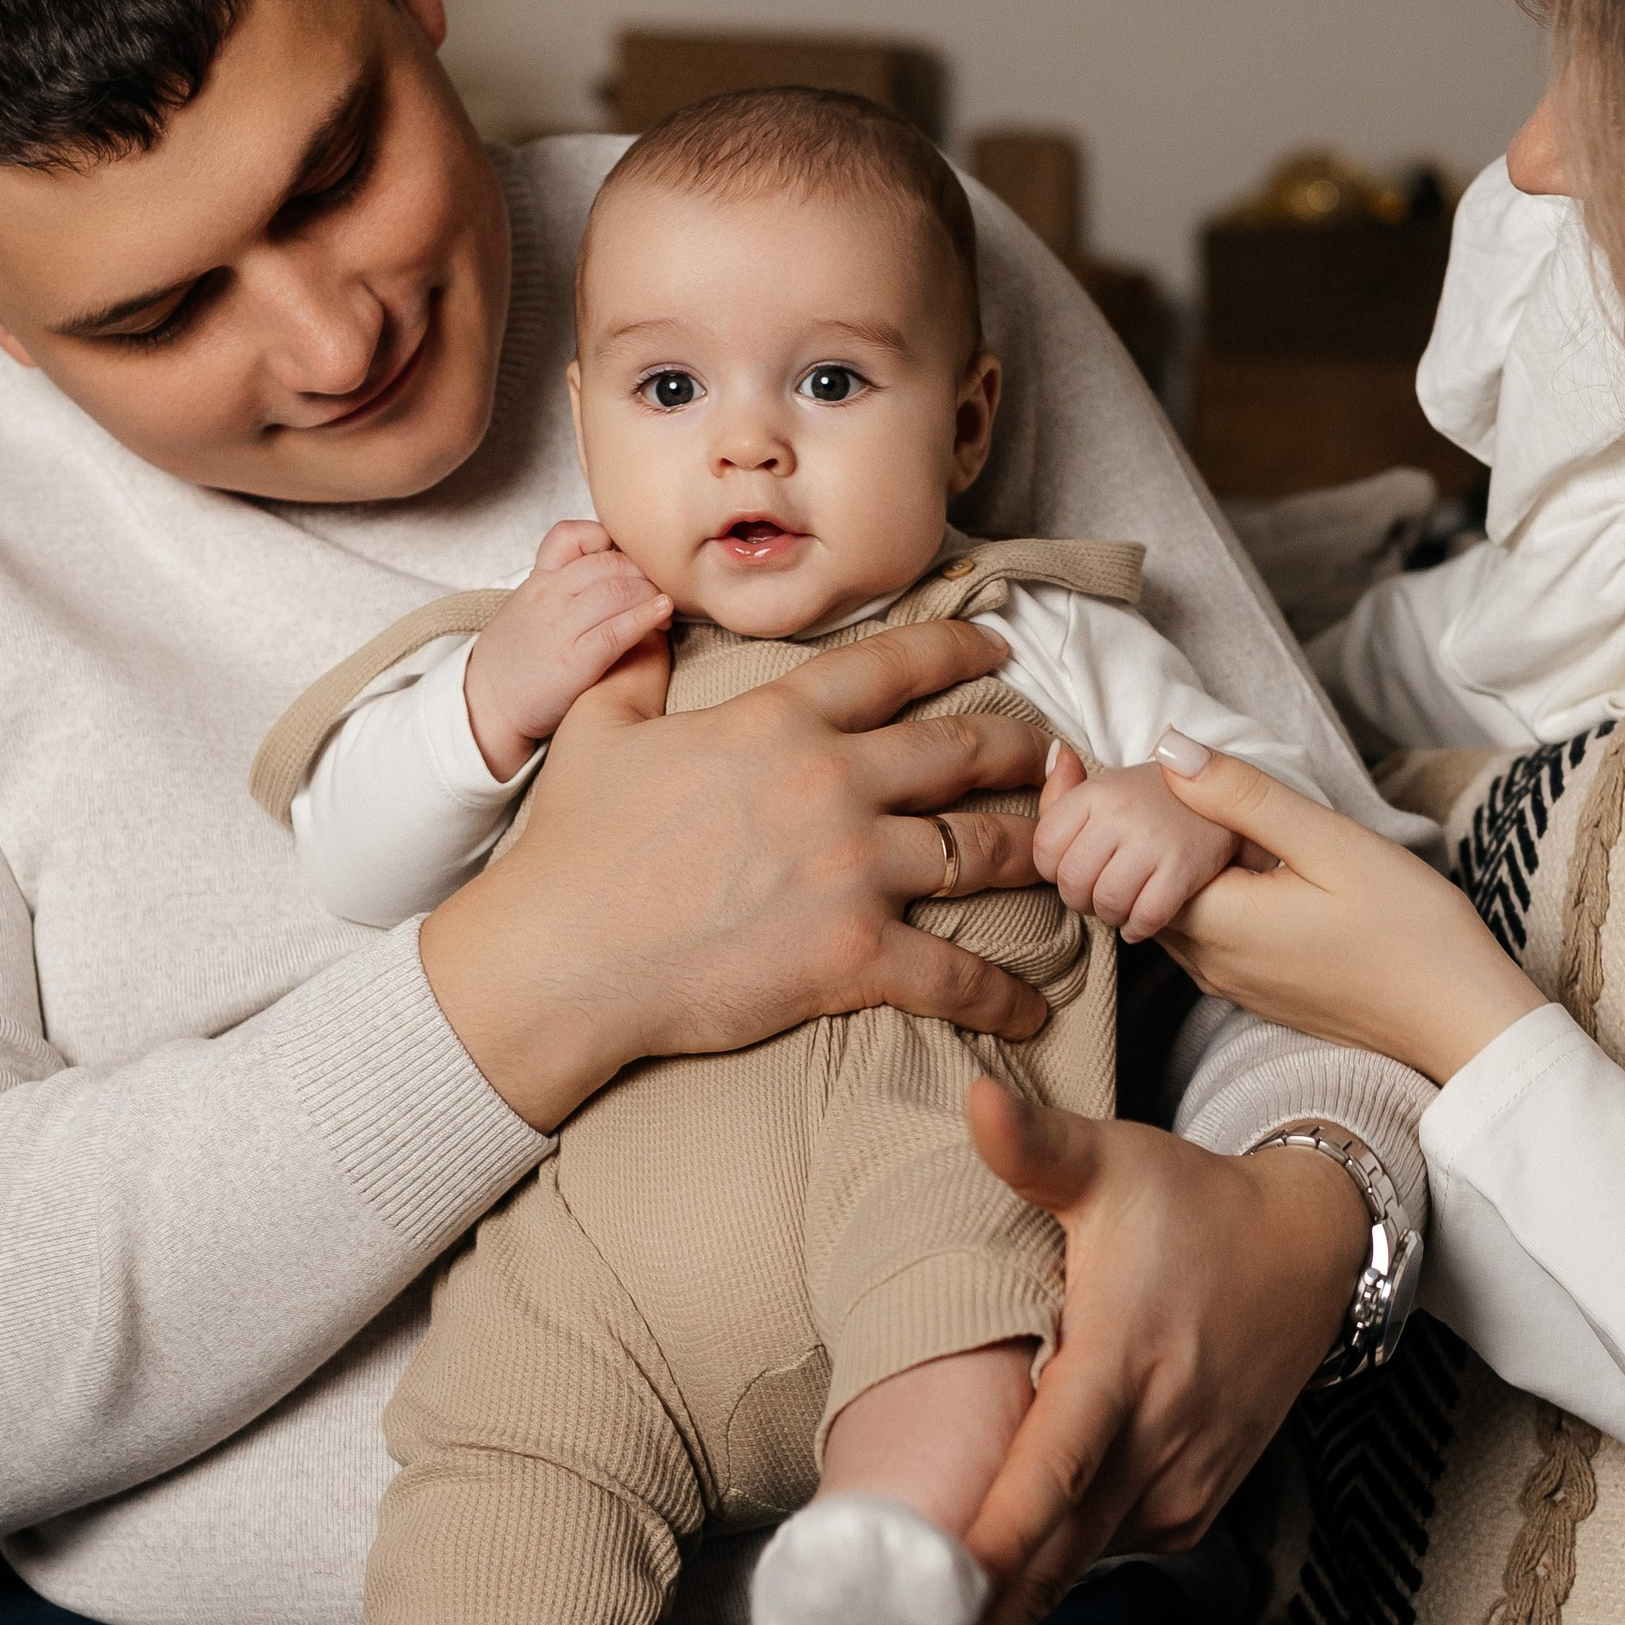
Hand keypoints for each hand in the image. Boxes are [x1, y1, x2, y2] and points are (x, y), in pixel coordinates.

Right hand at [419, 618, 1053, 1129]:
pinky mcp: (854, 953)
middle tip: (1055, 755)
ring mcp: (851, 867)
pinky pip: (956, 973)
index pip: (893, 666)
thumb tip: (642, 613)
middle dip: (1021, 749)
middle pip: (961, 752)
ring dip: (1034, 854)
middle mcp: (832, 781)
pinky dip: (1004, 995)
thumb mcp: (598, 730)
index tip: (998, 647)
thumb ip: (634, 666)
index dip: (959, 648)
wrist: (559, 956)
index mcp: (778, 721)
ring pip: (982, 850)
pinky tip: (1032, 1012)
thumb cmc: (572, 849)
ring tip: (1065, 859)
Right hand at [462, 519, 671, 780]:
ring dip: (650, 594)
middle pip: (608, 563)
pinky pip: (616, 630)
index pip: (572, 536)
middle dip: (643, 571)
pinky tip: (663, 614)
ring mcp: (560, 628)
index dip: (609, 540)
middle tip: (661, 587)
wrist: (486, 705)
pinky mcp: (575, 661)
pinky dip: (645, 618)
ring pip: (617, 591)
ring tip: (666, 607)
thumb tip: (606, 571)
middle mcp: (549, 597)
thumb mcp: (527, 607)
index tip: (629, 559)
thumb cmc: (515, 658)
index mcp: (538, 580)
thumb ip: (559, 585)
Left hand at [892, 1079, 1364, 1624]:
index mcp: (1120, 1372)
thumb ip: (1036, 1147)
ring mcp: (1180, 1485)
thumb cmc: (1193, 1205)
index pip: (1038, 1491)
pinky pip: (1108, 1554)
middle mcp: (1153, 1446)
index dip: (977, 1573)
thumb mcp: (1117, 1165)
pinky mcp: (1193, 1502)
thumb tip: (968, 1099)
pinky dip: (1050, 1590)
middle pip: (1047, 1572)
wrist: (1317, 1249)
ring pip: (1076, 1573)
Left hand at [1030, 744, 1240, 939]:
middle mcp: (1120, 812)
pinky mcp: (1184, 867)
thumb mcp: (1108, 786)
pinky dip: (1138, 928)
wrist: (1225, 799)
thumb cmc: (1156, 800)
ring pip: (1107, 902)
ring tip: (1121, 907)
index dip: (1054, 870)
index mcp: (1095, 792)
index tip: (1076, 869)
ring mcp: (1153, 839)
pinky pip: (1146, 915)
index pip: (1044, 848)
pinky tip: (1140, 921)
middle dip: (1080, 900)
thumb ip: (1066, 790)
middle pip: (1072, 881)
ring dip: (1110, 916)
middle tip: (1098, 895)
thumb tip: (1053, 758)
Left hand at [1150, 734, 1546, 1082]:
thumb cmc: (1409, 929)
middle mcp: (1210, 965)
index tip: (1172, 775)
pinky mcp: (1258, 995)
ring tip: (1219, 823)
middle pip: (1142, 892)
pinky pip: (1206, 941)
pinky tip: (1250, 870)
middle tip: (1185, 789)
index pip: (1133, 861)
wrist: (1459, 1019)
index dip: (1141, 811)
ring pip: (1173, 917)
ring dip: (1178, 871)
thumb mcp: (1329, 842)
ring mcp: (1233, 986)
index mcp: (1219, 924)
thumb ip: (1243, 796)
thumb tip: (1168, 751)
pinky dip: (1207, 900)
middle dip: (1151, 840)